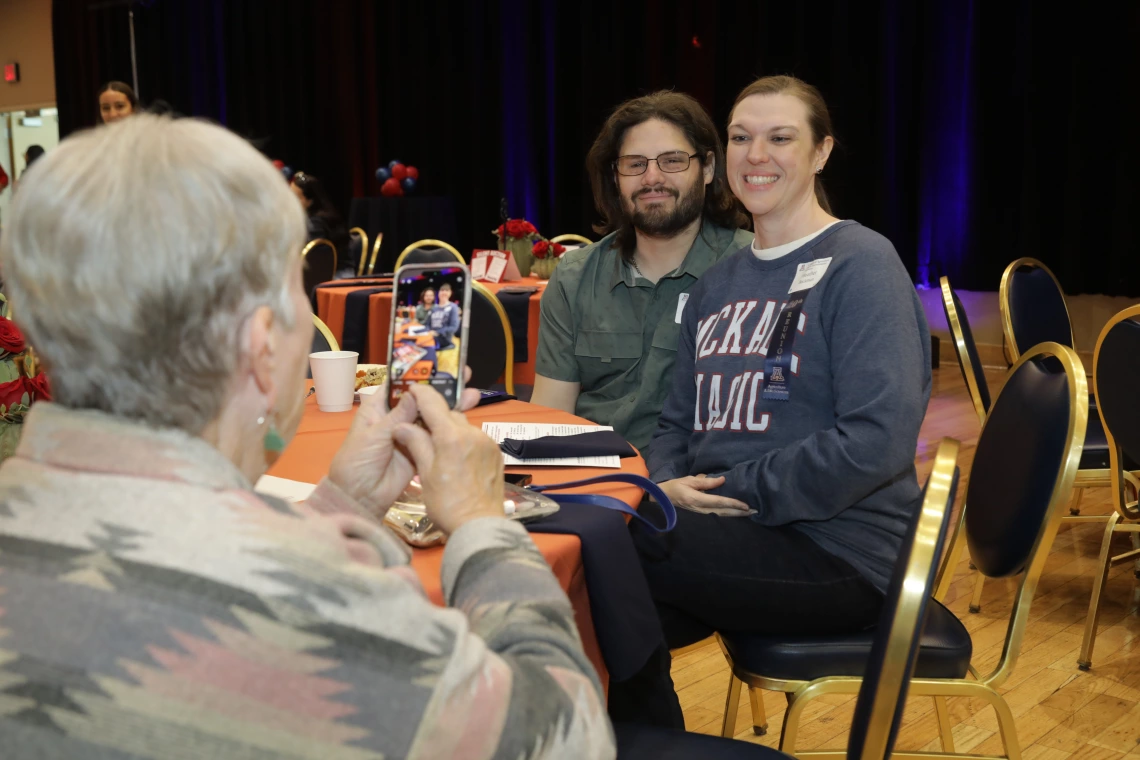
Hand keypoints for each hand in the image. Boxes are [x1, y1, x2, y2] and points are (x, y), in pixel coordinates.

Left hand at [326, 367, 480, 509]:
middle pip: (421, 398)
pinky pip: (436, 437)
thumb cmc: (357, 461)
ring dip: (450, 406)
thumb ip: (398, 415)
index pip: (399, 384)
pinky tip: (466, 419)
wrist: (359, 497)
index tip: (438, 362)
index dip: (417, 373)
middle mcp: (396, 417)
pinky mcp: (421, 450)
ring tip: (472, 395)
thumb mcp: (375, 435)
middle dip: (440, 387)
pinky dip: (449, 428)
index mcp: (379, 407)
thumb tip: (417, 391)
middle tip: (463, 375)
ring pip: (432, 416)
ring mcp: (411, 434)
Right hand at [392, 384, 504, 534]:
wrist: (479, 526)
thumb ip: (416, 444)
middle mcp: (473, 433)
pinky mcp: (496, 453)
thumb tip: (402, 426)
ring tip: (438, 447)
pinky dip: (464, 441)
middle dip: (435, 417)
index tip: (412, 389)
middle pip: (450, 414)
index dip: (420, 393)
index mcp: (452, 436)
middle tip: (420, 427)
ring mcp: (487, 443)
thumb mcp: (425, 474)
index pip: (433, 403)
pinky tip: (456, 457)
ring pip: (464, 426)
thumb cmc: (447, 504)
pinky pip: (476, 438)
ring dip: (450, 430)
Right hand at [659, 475, 752, 516]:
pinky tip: (736, 514)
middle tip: (755, 511)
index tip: (746, 505)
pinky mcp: (701, 515)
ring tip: (750, 513)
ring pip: (722, 516)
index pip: (720, 502)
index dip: (734, 504)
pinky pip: (717, 515)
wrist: (662, 499)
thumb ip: (706, 482)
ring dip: (736, 515)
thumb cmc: (674, 487)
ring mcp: (701, 514)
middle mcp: (701, 510)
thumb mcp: (688, 480)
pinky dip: (728, 515)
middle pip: (724, 512)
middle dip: (740, 512)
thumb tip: (722, 480)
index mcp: (697, 499)